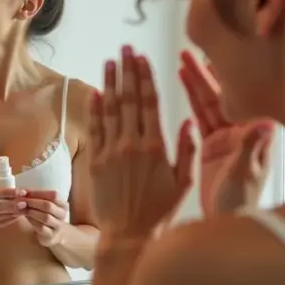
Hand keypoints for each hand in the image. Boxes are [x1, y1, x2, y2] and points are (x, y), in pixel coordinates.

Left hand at [23, 190, 69, 246]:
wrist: (51, 233)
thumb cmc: (45, 214)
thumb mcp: (44, 204)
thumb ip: (36, 197)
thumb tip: (23, 190)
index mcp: (63, 204)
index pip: (54, 195)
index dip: (39, 193)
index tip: (26, 192)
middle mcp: (63, 215)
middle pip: (49, 206)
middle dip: (33, 202)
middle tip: (22, 201)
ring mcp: (58, 226)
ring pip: (45, 217)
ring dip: (31, 212)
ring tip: (22, 208)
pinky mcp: (51, 235)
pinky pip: (41, 228)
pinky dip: (32, 221)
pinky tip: (26, 217)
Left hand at [90, 46, 195, 240]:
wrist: (129, 235)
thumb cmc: (161, 212)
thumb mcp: (183, 182)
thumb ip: (187, 150)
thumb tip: (190, 121)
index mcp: (155, 147)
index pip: (149, 103)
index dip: (145, 78)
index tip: (142, 58)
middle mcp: (131, 145)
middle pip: (128, 99)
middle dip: (127, 71)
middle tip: (124, 49)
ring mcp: (110, 152)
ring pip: (109, 110)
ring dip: (109, 83)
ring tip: (110, 62)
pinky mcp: (95, 162)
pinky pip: (94, 130)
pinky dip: (94, 109)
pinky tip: (96, 92)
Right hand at [179, 51, 273, 216]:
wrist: (230, 225)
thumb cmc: (242, 205)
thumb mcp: (245, 176)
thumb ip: (251, 148)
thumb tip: (267, 122)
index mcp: (248, 137)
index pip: (234, 100)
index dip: (221, 78)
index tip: (210, 58)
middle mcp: (238, 133)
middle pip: (220, 96)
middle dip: (204, 74)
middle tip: (189, 52)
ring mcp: (225, 140)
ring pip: (208, 104)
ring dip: (195, 83)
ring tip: (182, 61)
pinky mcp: (211, 148)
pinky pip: (199, 118)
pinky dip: (190, 101)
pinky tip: (181, 85)